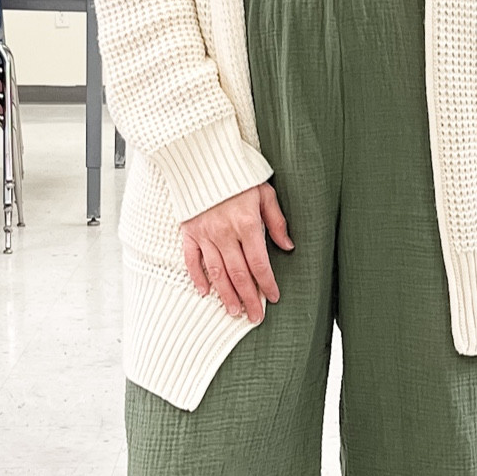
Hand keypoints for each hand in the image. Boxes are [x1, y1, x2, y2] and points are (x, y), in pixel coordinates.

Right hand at [181, 182, 293, 323]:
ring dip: (226, 295)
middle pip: (239, 274)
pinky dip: (197, 277)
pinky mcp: (188, 231)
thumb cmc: (238, 175)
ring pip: (217, 272)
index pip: (259, 263)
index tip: (274, 298)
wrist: (203, 158)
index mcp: (247, 224)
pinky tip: (204, 292)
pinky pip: (192, 260)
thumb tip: (288, 246)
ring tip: (234, 311)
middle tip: (254, 317)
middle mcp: (225, 233)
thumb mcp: (265, 193)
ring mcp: (204, 234)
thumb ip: (276, 221)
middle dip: (249, 298)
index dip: (267, 284)